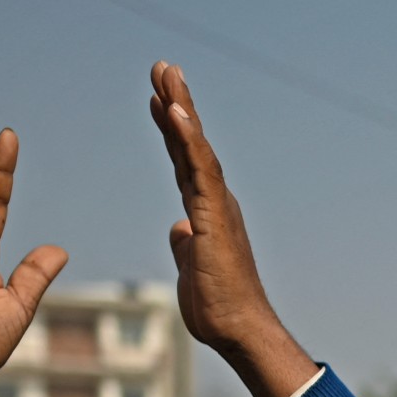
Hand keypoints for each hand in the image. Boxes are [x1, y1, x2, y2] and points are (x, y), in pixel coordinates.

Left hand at [149, 61, 318, 396]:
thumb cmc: (219, 308)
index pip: (185, 162)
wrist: (239, 330)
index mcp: (207, 212)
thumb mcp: (191, 268)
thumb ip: (186, 244)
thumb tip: (179, 229)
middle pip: (191, 144)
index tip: (157, 99)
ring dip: (180, 107)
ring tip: (166, 72)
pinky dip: (187, 137)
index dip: (172, 130)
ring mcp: (218, 207)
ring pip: (196, 148)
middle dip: (175, 103)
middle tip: (162, 67)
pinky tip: (174, 109)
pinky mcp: (215, 217)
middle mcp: (216, 202)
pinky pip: (199, 169)